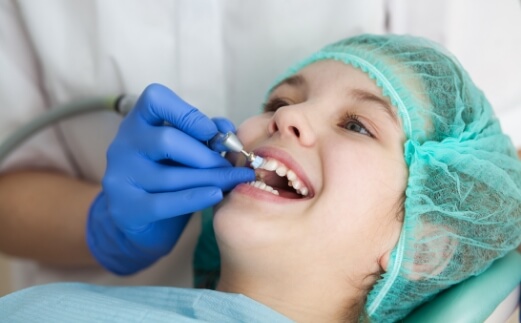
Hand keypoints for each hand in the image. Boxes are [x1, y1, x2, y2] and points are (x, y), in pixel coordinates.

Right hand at [86, 84, 254, 274]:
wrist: (144, 218)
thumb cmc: (170, 174)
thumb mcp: (186, 149)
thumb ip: (206, 134)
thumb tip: (227, 128)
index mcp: (138, 121)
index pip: (155, 99)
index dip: (187, 113)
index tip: (212, 132)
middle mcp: (123, 144)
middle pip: (166, 141)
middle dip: (205, 155)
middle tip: (229, 166)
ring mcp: (120, 177)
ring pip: (170, 176)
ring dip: (209, 179)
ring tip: (233, 180)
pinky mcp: (126, 208)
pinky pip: (164, 203)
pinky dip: (195, 199)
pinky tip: (216, 195)